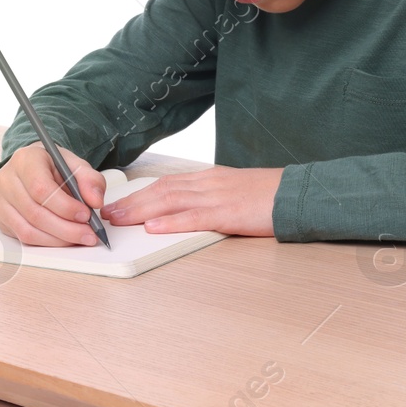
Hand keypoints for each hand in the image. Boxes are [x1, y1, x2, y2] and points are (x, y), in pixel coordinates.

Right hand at [0, 143, 108, 247]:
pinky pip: (23, 238)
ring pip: (27, 230)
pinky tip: (64, 239)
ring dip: (58, 239)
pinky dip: (47, 242)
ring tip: (80, 238)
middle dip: (66, 228)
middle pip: (34, 213)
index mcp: (25, 160)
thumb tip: (95, 201)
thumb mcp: (75, 165)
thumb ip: (90, 180)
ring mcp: (0, 201)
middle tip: (89, 234)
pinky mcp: (1, 219)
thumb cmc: (54, 166)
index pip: (41, 188)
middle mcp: (7, 180)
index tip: (86, 215)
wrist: (35, 168)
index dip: (65, 206)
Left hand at [99, 165, 281, 237]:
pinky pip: (196, 217)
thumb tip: (187, 210)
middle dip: (131, 202)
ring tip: (119, 220)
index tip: (120, 202)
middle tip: (107, 213)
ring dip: (141, 211)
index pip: (167, 183)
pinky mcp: (229, 213)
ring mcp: (217, 197)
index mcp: (209, 179)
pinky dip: (172, 222)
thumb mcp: (234, 191)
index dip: (140, 193)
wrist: (298, 192)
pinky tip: (154, 227)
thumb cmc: (269, 195)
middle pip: (161, 190)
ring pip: (171, 201)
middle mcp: (208, 184)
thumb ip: (210, 198)